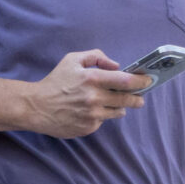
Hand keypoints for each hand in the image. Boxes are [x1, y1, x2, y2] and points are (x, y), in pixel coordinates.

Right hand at [17, 50, 147, 138]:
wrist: (36, 107)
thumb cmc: (54, 82)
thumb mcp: (72, 60)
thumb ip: (96, 56)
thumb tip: (116, 65)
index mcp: (93, 78)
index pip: (127, 81)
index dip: (142, 81)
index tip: (148, 81)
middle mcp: (95, 98)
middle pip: (128, 99)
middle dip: (137, 98)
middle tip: (139, 97)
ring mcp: (92, 115)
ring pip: (118, 111)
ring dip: (119, 106)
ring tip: (111, 102)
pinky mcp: (88, 127)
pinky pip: (103, 121)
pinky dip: (101, 115)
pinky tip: (90, 111)